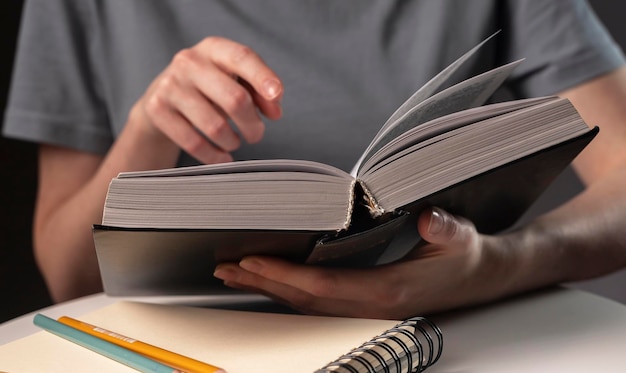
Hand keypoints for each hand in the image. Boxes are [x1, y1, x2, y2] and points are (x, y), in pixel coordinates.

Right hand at [130, 37, 282, 163]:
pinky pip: (194, 143)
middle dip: (252, 124)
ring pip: (215, 126)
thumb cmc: (209, 88)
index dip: (262, 77)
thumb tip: (275, 112)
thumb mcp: (234, 81)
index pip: (242, 58)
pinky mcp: (158, 109)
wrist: (161, 97)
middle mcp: (190, 62)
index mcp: (214, 48)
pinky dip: (214, 156)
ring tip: (236, 142)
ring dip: (233, 142)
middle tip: (256, 135)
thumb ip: (260, 93)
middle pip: (234, 98)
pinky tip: (222, 157)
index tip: (276, 94)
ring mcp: (171, 85)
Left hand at [214, 207, 511, 318]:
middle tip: (225, 267)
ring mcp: (365, 309)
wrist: (481, 278)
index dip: (285, 275)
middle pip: (305, 299)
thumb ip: (443, 227)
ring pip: (306, 304)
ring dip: (269, 289)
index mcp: (387, 291)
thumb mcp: (460, 236)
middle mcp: (369, 306)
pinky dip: (289, 291)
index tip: (251, 262)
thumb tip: (427, 217)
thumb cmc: (466, 256)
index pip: (323, 286)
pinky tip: (272, 281)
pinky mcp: (364, 303)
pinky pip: (317, 302)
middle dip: (263, 283)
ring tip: (234, 275)